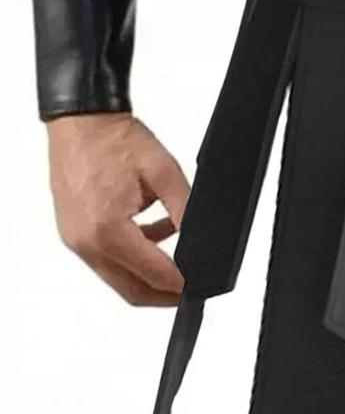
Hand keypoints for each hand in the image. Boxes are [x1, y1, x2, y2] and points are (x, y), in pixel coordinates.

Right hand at [47, 112, 190, 305]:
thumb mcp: (166, 176)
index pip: (154, 275)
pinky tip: (157, 240)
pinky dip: (133, 258)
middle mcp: (85, 241)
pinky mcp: (74, 233)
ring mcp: (75, 239)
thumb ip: (186, 213)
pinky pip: (107, 260)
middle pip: (132, 291)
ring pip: (118, 279)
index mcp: (106, 230)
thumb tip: (200, 243)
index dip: (183, 286)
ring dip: (149, 276)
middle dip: (166, 295)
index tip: (200, 288)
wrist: (82, 118)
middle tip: (192, 291)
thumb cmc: (113, 139)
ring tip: (179, 268)